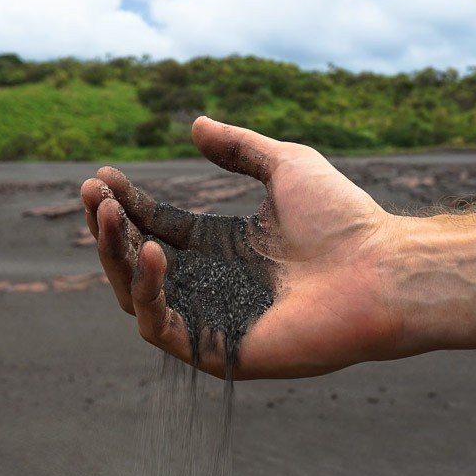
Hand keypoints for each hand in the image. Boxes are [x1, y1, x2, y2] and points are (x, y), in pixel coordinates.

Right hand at [81, 117, 419, 378]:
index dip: (127, 205)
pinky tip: (150, 252)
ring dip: (115, 257)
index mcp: (225, 248)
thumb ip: (240, 148)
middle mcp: (214, 285)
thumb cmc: (345, 220)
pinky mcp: (220, 351)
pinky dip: (147, 293)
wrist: (382, 269)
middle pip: (138, 262)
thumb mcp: (286, 165)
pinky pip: (162, 328)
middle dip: (109, 229)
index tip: (101, 178)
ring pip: (139, 295)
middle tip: (93, 194)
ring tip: (112, 216)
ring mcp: (214, 320)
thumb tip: (195, 124)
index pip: (158, 227)